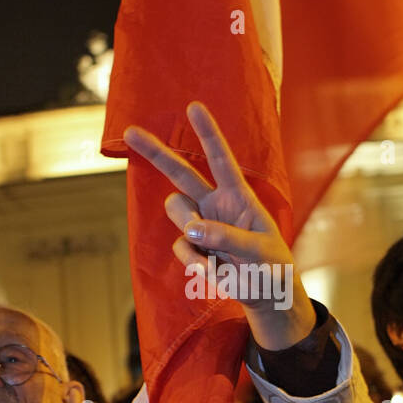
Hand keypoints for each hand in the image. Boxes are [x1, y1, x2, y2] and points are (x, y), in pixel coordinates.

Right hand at [123, 102, 316, 349]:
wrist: (265, 295)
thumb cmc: (272, 267)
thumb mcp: (259, 253)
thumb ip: (227, 238)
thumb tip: (192, 231)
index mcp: (238, 196)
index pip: (220, 159)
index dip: (207, 133)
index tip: (194, 107)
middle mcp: (215, 204)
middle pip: (180, 173)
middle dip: (155, 152)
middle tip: (130, 132)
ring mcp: (200, 225)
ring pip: (176, 212)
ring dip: (190, 229)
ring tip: (215, 252)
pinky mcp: (191, 248)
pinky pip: (180, 248)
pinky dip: (194, 263)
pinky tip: (214, 271)